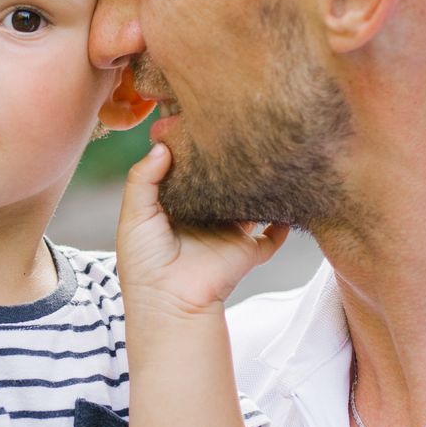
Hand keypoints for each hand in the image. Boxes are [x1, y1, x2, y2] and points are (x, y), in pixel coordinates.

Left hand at [116, 141, 287, 316]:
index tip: (200, 125)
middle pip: (223, 184)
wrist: (168, 302)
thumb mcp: (133, 216)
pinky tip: (291, 198)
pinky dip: (285, 222)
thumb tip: (163, 146)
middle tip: (240, 133)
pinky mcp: (248, 251)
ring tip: (269, 157)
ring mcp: (229, 235)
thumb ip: (142, 178)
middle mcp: (205, 218)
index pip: (189, 173)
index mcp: (177, 209)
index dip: (193, 153)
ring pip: (250, 204)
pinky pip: (274, 236)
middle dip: (230, 164)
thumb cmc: (144, 262)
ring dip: (259, 186)